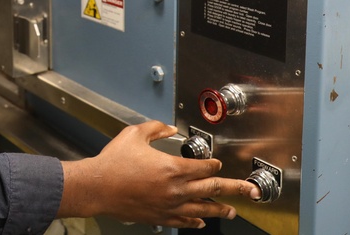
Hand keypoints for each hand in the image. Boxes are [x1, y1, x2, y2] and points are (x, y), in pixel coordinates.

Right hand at [57, 121, 259, 228]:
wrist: (97, 187)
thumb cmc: (114, 162)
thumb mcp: (134, 134)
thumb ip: (155, 128)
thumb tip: (168, 128)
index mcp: (172, 167)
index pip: (204, 167)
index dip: (214, 165)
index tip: (218, 164)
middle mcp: (175, 189)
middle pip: (212, 189)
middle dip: (235, 189)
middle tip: (251, 191)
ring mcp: (169, 205)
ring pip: (203, 208)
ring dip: (220, 209)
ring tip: (233, 211)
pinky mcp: (160, 216)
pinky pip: (184, 220)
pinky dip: (195, 221)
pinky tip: (201, 221)